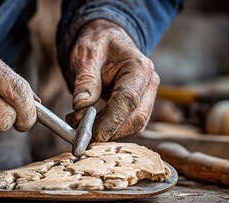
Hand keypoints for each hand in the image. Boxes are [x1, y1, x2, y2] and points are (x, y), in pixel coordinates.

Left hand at [68, 20, 158, 140]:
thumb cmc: (98, 45)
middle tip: (80, 132)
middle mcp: (149, 84)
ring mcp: (148, 97)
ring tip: (79, 122)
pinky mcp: (140, 107)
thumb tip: (81, 107)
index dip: (112, 121)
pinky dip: (108, 129)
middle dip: (109, 131)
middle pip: (136, 119)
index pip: (128, 101)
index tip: (93, 135)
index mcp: (139, 68)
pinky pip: (127, 125)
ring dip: (107, 132)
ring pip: (133, 126)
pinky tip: (89, 122)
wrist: (108, 41)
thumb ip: (85, 80)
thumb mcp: (86, 55)